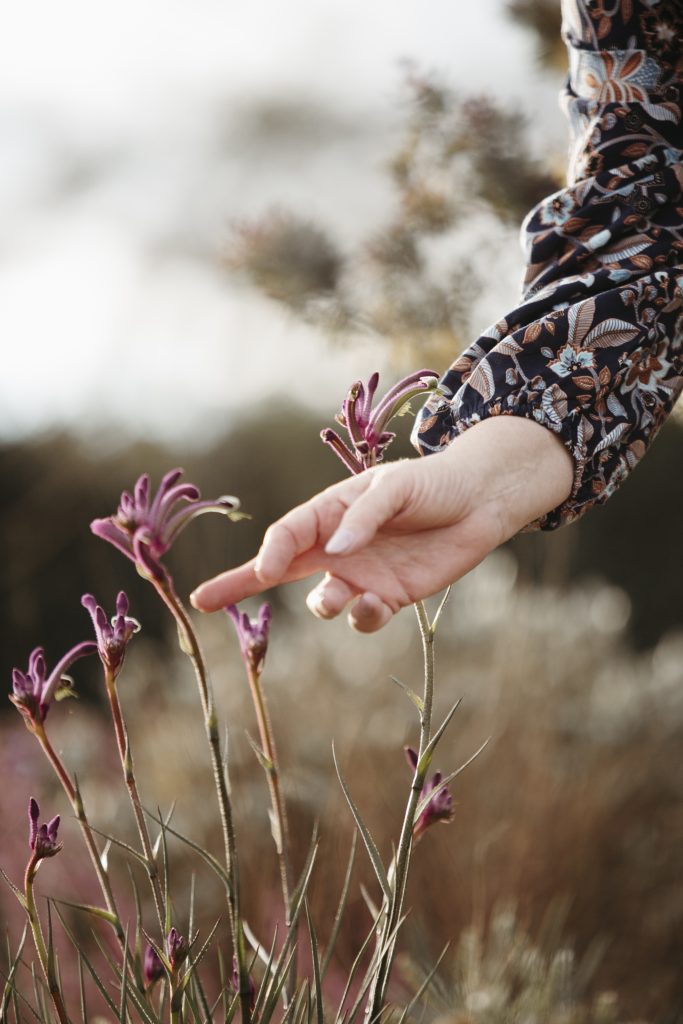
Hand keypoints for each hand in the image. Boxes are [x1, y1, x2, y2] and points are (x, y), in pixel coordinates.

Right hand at [190, 417, 572, 631]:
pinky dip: (363, 616)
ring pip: (322, 601)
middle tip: (203, 599)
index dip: (269, 554)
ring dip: (324, 605)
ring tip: (339, 598)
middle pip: (278, 570)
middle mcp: (336, 546)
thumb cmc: (433, 484)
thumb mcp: (396, 487)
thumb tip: (334, 553)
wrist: (480, 502)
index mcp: (330, 512)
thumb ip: (363, 517)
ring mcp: (361, 574)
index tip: (263, 572)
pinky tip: (377, 603)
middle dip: (240, 583)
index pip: (286, 535)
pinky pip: (363, 617)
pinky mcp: (390, 597)